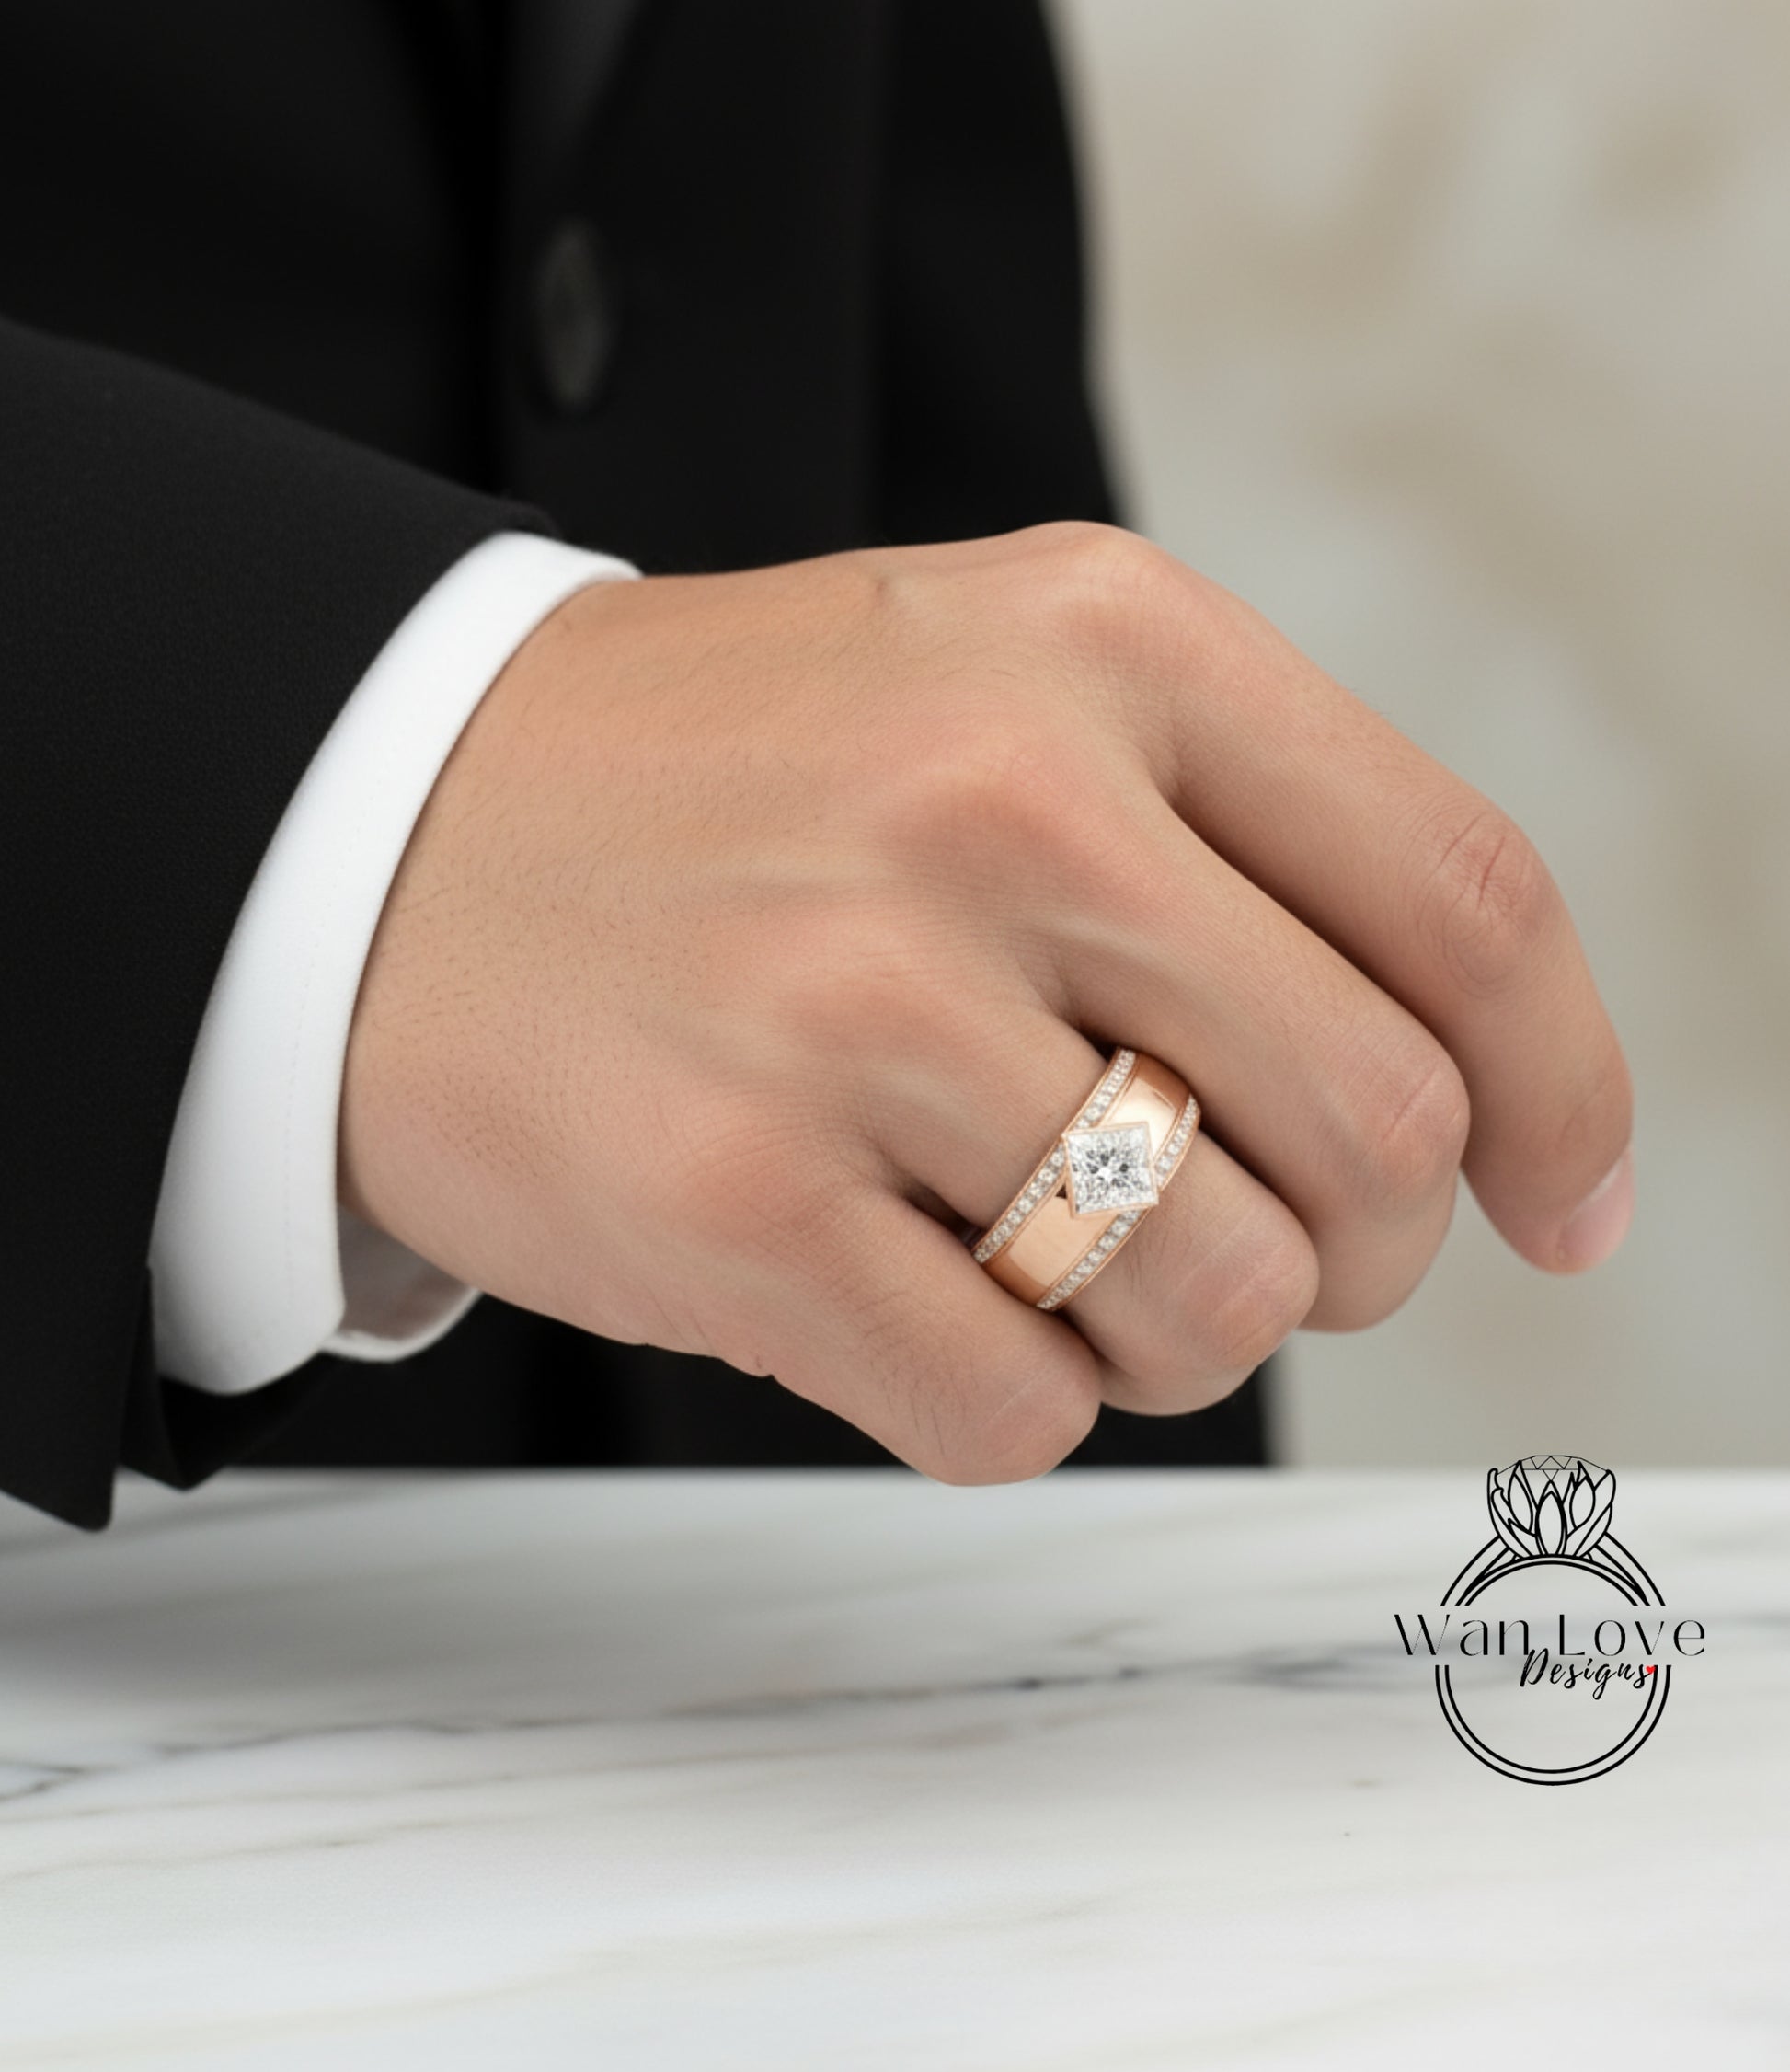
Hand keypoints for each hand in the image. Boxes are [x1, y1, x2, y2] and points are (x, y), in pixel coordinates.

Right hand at [340, 524, 1632, 1477]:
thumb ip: (1249, 848)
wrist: (380, 826)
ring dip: (1170, 1334)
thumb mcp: (1004, 690)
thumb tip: (1499, 1123)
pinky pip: (1019, 1414)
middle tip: (1243, 1235)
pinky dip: (1008, 1399)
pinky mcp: (731, 1199)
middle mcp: (999, 800)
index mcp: (1106, 645)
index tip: (1564, 1210)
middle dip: (1353, 1243)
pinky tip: (905, 1295)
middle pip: (1377, 1134)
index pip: (1465, 901)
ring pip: (1215, 1305)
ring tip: (1042, 1256)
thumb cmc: (737, 785)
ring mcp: (854, 1004)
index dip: (1565, 1091)